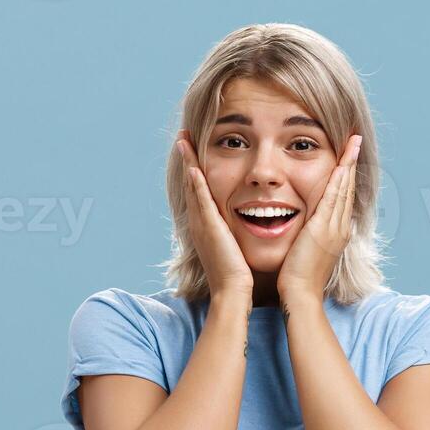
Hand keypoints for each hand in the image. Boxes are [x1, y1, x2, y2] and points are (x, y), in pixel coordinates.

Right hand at [176, 135, 253, 302]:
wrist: (233, 293)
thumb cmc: (238, 276)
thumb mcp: (234, 248)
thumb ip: (235, 234)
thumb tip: (245, 225)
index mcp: (207, 226)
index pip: (199, 191)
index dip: (195, 170)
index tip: (194, 151)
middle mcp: (200, 222)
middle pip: (191, 184)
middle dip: (187, 159)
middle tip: (183, 136)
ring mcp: (202, 224)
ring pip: (193, 186)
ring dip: (188, 162)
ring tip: (183, 140)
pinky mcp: (209, 228)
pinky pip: (201, 200)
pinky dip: (196, 182)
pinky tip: (194, 166)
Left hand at [277, 134, 360, 310]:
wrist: (300, 295)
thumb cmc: (298, 279)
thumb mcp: (307, 252)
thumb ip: (309, 237)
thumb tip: (307, 229)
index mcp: (337, 233)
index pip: (343, 197)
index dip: (346, 176)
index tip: (347, 157)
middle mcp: (341, 228)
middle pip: (348, 188)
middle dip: (351, 163)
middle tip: (355, 140)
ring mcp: (335, 228)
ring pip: (344, 188)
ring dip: (349, 163)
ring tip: (353, 142)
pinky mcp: (324, 228)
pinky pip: (333, 196)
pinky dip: (339, 177)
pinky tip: (342, 160)